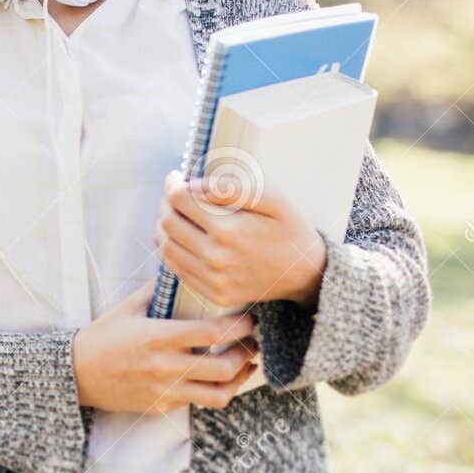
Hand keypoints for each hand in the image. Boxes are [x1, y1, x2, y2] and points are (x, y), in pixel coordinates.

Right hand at [73, 281, 260, 413]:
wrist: (77, 373)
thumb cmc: (103, 337)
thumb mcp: (128, 308)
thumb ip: (157, 290)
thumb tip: (182, 269)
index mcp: (157, 336)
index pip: (212, 332)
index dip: (239, 326)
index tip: (250, 319)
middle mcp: (164, 366)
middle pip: (223, 368)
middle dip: (246, 354)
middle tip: (252, 343)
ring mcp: (165, 391)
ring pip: (219, 395)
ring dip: (238, 380)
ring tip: (244, 365)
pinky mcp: (162, 407)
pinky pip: (198, 402)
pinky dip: (213, 390)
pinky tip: (215, 377)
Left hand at [155, 169, 326, 309]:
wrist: (307, 274)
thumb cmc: (289, 229)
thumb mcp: (272, 199)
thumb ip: (231, 188)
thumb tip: (193, 185)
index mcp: (229, 230)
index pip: (180, 200)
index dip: (174, 185)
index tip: (177, 178)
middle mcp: (216, 258)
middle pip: (168, 223)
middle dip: (167, 203)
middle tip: (176, 195)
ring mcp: (213, 280)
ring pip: (166, 246)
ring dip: (166, 227)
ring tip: (178, 214)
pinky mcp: (213, 294)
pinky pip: (177, 269)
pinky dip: (173, 249)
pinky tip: (185, 237)